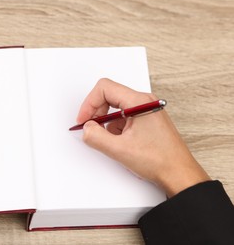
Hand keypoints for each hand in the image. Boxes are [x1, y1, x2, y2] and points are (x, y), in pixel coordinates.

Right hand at [77, 78, 209, 196]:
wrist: (179, 175)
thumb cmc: (160, 160)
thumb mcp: (120, 150)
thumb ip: (96, 137)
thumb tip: (87, 129)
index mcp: (139, 102)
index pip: (105, 88)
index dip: (89, 103)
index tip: (84, 119)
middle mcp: (144, 102)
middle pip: (109, 96)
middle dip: (96, 112)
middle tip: (90, 128)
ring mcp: (146, 111)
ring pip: (116, 108)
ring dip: (106, 123)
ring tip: (108, 140)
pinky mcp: (147, 121)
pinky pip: (124, 118)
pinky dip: (115, 129)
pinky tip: (119, 143)